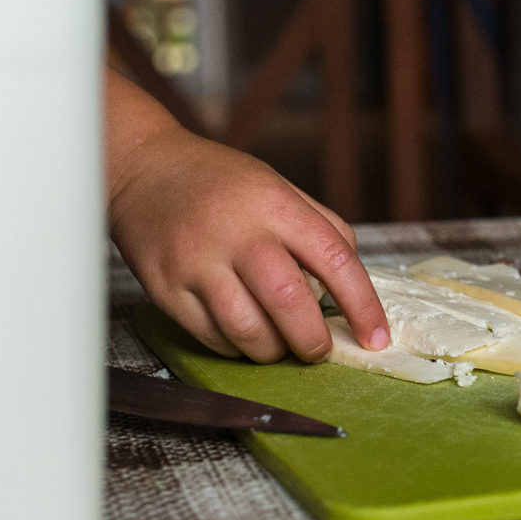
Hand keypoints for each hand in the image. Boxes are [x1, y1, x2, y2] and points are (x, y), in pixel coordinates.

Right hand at [104, 70, 388, 363]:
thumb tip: (356, 282)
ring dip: (274, 351)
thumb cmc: (220, 183)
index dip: (363, 306)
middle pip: (290, 303)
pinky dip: (236, 348)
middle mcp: (237, 233)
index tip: (376, 337)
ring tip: (279, 343)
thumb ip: (322, 228)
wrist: (143, 168)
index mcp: (275, 204)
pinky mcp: (166, 288)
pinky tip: (243, 334)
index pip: (335, 259)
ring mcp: (197, 262)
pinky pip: (211, 337)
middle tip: (318, 349)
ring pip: (248, 331)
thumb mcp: (279, 187)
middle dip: (313, 341)